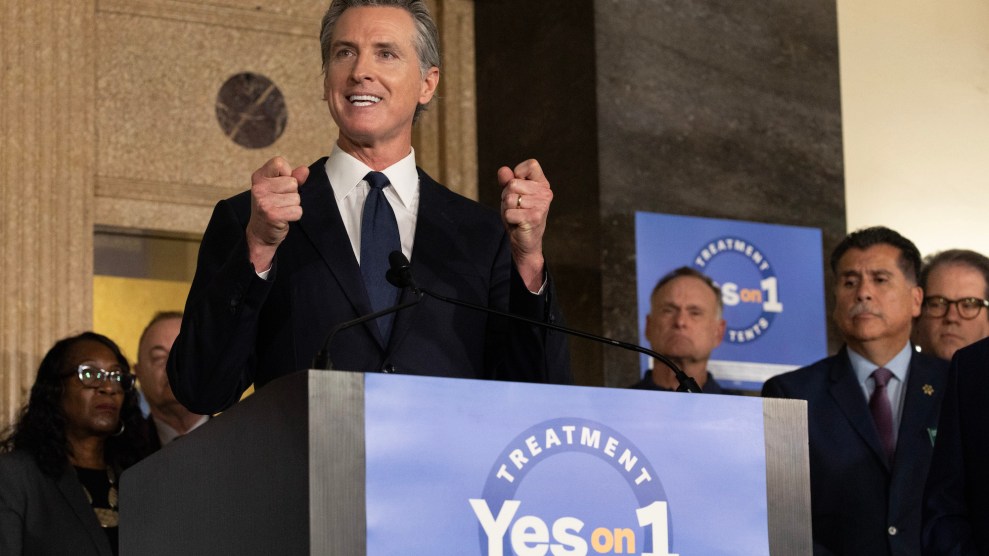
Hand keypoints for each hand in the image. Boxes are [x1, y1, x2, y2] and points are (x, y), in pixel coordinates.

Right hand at [245, 157, 308, 271]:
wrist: (260, 233)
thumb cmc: (271, 207)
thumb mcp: (278, 189)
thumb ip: (292, 177)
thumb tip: (305, 170)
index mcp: (259, 177)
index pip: (279, 162)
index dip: (287, 174)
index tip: (280, 185)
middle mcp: (259, 188)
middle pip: (292, 182)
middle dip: (292, 193)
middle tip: (280, 202)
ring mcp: (264, 201)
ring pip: (296, 197)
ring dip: (293, 205)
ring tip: (281, 210)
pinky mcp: (272, 215)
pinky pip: (297, 210)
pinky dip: (294, 215)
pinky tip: (284, 218)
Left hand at [497, 159, 551, 290]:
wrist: (524, 241)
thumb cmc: (519, 215)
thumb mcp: (511, 195)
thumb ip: (507, 181)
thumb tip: (503, 170)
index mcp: (542, 184)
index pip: (531, 165)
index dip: (518, 173)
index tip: (519, 186)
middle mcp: (545, 193)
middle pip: (513, 184)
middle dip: (507, 196)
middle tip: (515, 207)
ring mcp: (541, 205)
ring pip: (509, 198)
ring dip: (507, 208)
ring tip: (516, 215)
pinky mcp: (534, 217)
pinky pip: (509, 212)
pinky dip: (508, 218)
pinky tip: (517, 223)